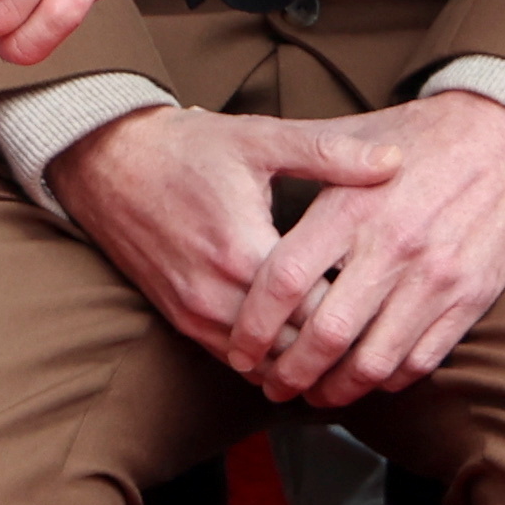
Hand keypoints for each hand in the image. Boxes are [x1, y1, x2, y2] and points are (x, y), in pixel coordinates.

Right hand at [42, 101, 406, 363]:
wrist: (106, 163)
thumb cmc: (186, 148)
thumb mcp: (260, 139)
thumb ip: (329, 154)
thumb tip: (394, 163)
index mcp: (244, 252)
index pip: (321, 309)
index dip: (364, 313)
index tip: (397, 302)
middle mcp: (217, 294)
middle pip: (297, 348)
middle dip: (343, 347)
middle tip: (389, 337)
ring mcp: (195, 313)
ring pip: (267, 365)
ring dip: (307, 362)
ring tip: (354, 353)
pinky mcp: (181, 319)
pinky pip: (235, 361)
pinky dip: (272, 361)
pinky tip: (303, 350)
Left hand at [218, 89, 504, 401]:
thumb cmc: (420, 138)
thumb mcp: (354, 141)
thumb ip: (303, 182)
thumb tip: (255, 210)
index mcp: (352, 207)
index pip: (284, 280)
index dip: (255, 325)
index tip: (239, 348)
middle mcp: (392, 247)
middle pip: (326, 333)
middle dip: (290, 373)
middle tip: (272, 386)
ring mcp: (435, 277)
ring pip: (374, 360)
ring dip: (337, 389)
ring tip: (316, 394)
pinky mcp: (471, 297)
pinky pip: (422, 359)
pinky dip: (389, 379)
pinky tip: (368, 379)